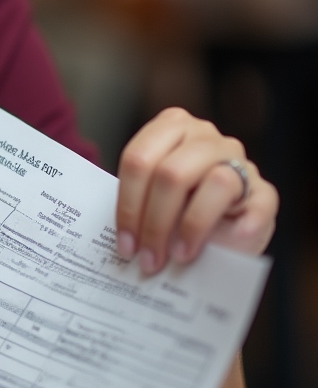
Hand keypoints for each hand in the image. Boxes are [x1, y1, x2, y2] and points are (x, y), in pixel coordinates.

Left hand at [116, 107, 276, 275]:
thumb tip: (122, 238)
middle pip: (171, 173)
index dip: (127, 205)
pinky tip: (227, 245)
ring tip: (179, 257)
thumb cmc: (175, 211)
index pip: (138, 159)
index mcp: (170, 128)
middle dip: (155, 222)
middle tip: (148, 259)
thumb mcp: (150, 201)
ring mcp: (239, 160)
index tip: (125, 244)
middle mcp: (205, 137)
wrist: (219, 235)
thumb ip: (136, 205)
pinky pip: (258, 204)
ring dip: (192, 227)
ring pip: (215, 182)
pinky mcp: (265, 192)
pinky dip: (241, 227)